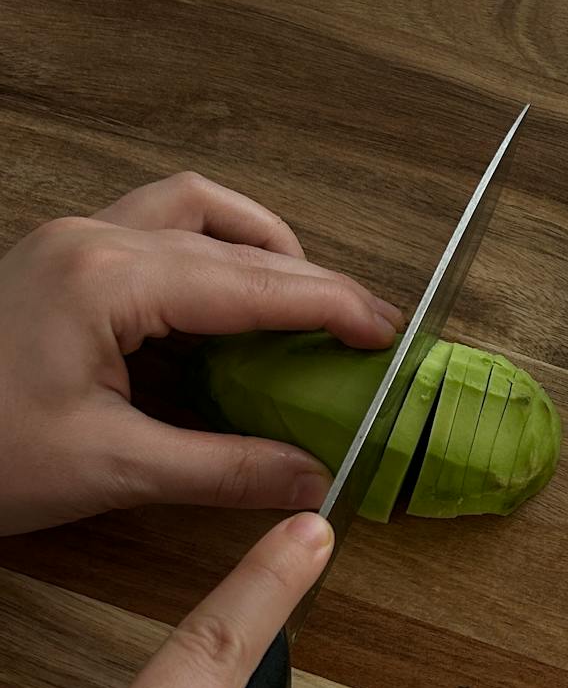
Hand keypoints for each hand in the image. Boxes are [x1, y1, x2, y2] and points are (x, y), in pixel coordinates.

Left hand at [0, 171, 401, 534]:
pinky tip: (227, 307)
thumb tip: (310, 479)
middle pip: (232, 237)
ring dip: (257, 245)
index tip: (390, 332)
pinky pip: (154, 227)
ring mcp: (71, 240)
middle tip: (364, 331)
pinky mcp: (58, 260)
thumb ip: (222, 468)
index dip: (332, 306)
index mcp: (109, 278)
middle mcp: (94, 238)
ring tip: (303, 302)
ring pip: (192, 209)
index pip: (253, 282)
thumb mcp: (108, 469)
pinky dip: (208, 253)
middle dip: (308, 280)